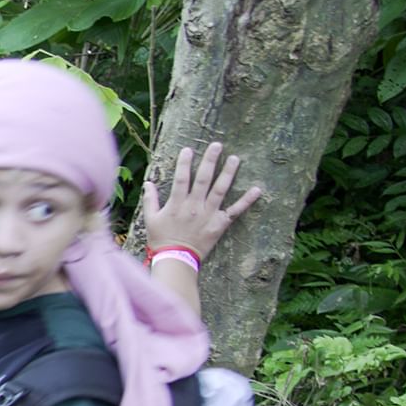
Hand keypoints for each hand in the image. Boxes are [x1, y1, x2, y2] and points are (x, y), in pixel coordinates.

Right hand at [142, 143, 261, 261]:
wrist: (176, 259)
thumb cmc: (160, 239)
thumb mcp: (150, 219)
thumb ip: (150, 200)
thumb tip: (148, 183)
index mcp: (177, 204)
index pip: (181, 178)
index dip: (185, 163)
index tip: (188, 150)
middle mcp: (194, 206)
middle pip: (203, 179)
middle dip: (210, 161)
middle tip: (217, 145)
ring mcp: (209, 214)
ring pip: (220, 190)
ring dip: (228, 173)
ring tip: (235, 159)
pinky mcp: (219, 224)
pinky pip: (235, 211)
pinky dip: (247, 200)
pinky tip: (257, 189)